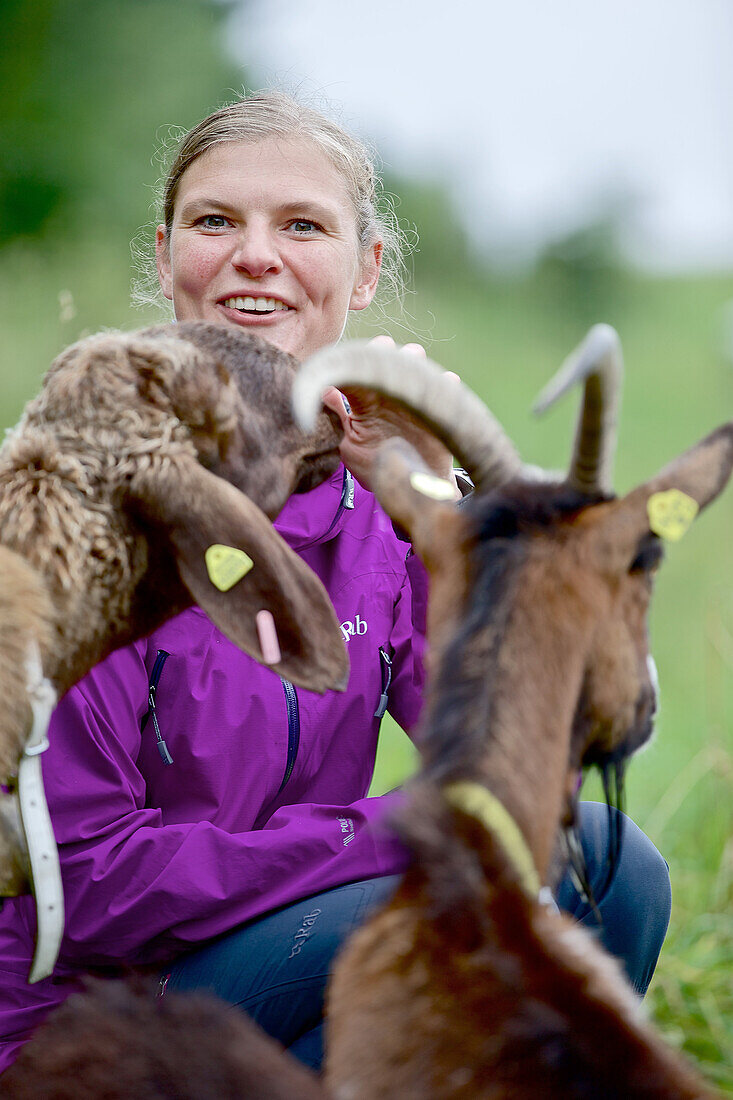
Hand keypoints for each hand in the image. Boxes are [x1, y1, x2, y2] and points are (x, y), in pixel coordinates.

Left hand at [322, 336, 460, 495]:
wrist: (406, 488)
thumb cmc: (376, 466)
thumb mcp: (349, 445)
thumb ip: (337, 418)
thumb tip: (322, 392)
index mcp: (369, 400)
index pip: (362, 369)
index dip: (362, 355)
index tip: (361, 354)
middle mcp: (392, 396)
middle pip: (392, 360)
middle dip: (388, 352)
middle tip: (386, 350)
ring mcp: (416, 402)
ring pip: (419, 367)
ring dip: (415, 360)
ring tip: (413, 360)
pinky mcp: (439, 414)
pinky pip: (449, 389)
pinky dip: (447, 382)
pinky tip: (446, 379)